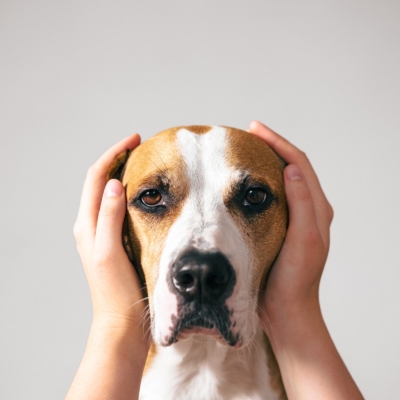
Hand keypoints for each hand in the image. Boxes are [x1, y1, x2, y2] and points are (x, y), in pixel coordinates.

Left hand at [73, 133, 147, 333]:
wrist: (120, 321)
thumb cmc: (116, 291)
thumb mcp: (111, 252)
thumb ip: (110, 218)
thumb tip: (113, 184)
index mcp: (87, 224)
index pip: (97, 177)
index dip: (114, 154)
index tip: (135, 140)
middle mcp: (90, 225)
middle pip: (99, 181)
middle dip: (117, 159)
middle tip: (140, 147)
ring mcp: (100, 233)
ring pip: (107, 193)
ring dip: (121, 174)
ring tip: (142, 164)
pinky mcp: (112, 240)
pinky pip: (116, 207)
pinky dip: (128, 193)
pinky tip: (144, 194)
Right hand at [249, 121, 362, 399]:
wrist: (287, 308)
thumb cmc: (295, 278)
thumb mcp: (303, 241)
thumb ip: (302, 205)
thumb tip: (290, 169)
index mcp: (317, 209)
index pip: (298, 164)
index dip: (278, 143)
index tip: (255, 129)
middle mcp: (308, 209)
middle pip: (291, 166)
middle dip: (272, 146)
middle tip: (248, 133)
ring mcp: (294, 217)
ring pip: (281, 179)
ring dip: (266, 161)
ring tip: (245, 150)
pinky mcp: (280, 225)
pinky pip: (271, 195)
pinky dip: (259, 181)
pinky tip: (243, 181)